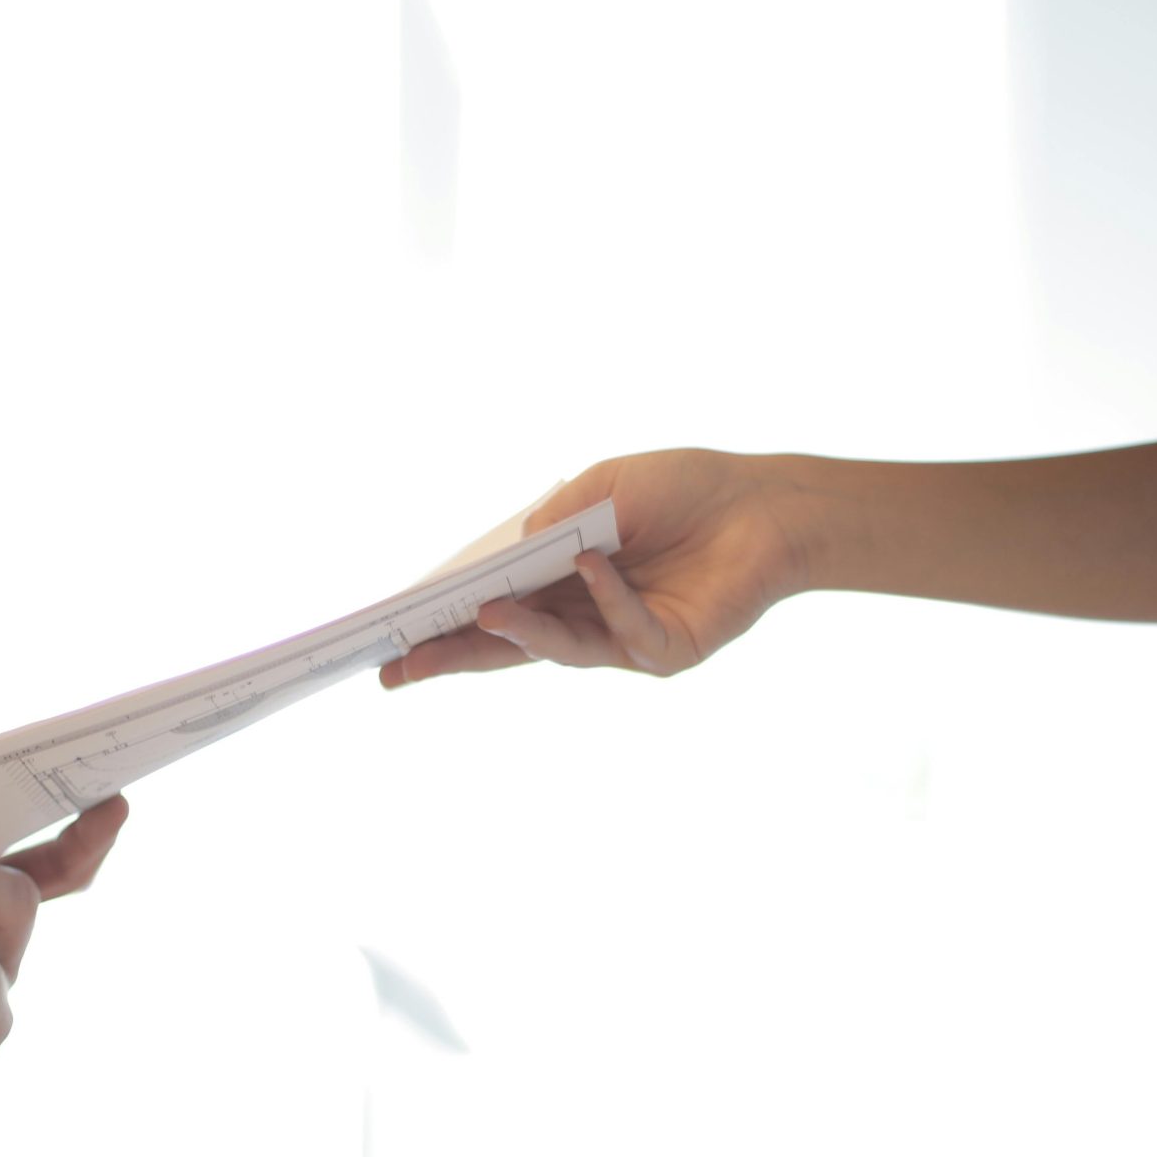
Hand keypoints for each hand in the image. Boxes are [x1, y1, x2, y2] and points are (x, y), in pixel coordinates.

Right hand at [379, 449, 810, 687]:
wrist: (765, 503)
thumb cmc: (684, 489)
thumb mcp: (605, 487)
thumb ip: (555, 519)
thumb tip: (507, 554)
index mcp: (558, 583)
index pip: (491, 610)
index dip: (444, 625)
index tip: (392, 639)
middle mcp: (582, 618)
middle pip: (507, 646)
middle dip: (452, 656)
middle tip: (400, 670)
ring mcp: (622, 640)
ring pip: (558, 648)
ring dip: (519, 629)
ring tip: (483, 610)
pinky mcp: (666, 651)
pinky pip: (624, 630)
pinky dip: (606, 597)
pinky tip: (590, 565)